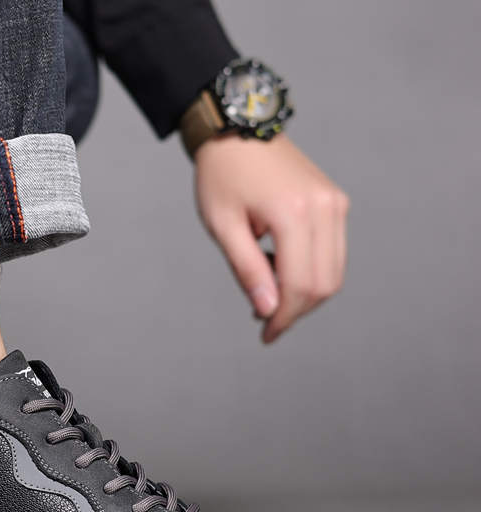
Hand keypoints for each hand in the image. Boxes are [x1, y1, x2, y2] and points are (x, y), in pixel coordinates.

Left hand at [194, 133, 348, 343]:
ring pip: (334, 272)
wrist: (238, 130)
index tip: (266, 335)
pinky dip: (311, 272)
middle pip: (324, 284)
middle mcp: (324, 208)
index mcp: (292, 213)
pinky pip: (333, 252)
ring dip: (305, 294)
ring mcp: (335, 203)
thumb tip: (268, 311)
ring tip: (268, 291)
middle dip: (296, 311)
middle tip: (265, 319)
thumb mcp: (224, 227)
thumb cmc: (222, 176)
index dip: (284, 318)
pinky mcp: (335, 202)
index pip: (299, 285)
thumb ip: (248, 271)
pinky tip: (279, 268)